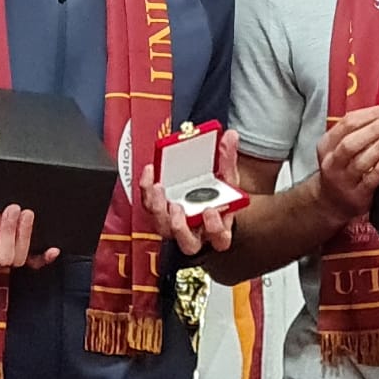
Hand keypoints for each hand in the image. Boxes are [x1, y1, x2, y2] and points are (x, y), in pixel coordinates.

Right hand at [0, 205, 59, 269]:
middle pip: (5, 257)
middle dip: (10, 232)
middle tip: (12, 208)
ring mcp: (9, 255)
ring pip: (21, 256)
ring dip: (26, 235)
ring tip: (26, 213)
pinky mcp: (24, 252)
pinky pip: (36, 262)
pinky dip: (45, 257)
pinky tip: (54, 249)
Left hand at [141, 130, 242, 255]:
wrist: (203, 197)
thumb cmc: (217, 195)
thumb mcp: (226, 178)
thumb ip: (227, 158)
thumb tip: (231, 136)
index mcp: (218, 229)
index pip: (220, 239)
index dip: (215, 228)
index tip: (211, 211)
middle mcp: (196, 233)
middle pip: (188, 242)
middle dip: (180, 227)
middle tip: (178, 207)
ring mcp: (175, 227)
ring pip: (164, 228)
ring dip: (159, 210)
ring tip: (159, 188)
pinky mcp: (159, 214)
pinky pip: (149, 207)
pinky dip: (147, 189)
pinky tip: (151, 173)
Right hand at [314, 105, 378, 223]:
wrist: (331, 202)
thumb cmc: (339, 170)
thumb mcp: (337, 148)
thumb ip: (355, 131)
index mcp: (327, 145)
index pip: (346, 124)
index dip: (368, 114)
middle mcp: (333, 162)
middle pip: (352, 141)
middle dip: (374, 128)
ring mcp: (344, 180)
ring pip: (361, 160)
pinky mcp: (357, 195)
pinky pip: (369, 181)